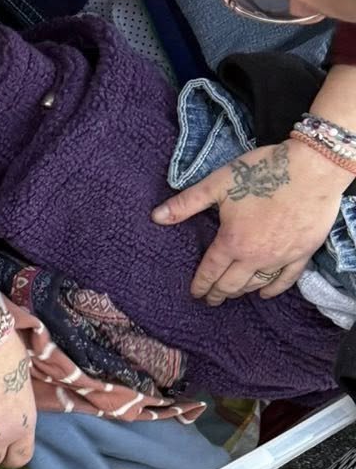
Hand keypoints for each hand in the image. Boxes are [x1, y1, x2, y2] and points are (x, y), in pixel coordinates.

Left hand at [151, 136, 344, 302]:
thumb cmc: (263, 172)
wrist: (312, 168)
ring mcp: (280, 257)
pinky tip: (264, 293)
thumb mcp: (218, 184)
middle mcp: (255, 256)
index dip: (200, 285)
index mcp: (232, 242)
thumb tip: (156, 217)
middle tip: (210, 299)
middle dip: (218, 293)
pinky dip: (273, 289)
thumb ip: (187, 203)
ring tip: (231, 294)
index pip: (210, 271)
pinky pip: (285, 279)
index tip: (195, 293)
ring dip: (241, 292)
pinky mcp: (303, 253)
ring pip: (256, 284)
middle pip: (231, 284)